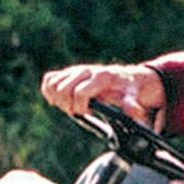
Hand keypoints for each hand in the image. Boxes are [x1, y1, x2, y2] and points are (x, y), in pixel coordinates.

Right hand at [40, 63, 166, 127]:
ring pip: (52, 84)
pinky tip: (61, 100)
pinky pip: (48, 80)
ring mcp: (75, 71)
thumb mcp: (132, 97)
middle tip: (78, 111)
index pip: (79, 93)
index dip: (80, 107)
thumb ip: (131, 105)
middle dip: (68, 105)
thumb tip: (134, 112)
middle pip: (62, 89)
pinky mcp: (67, 73)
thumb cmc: (127, 90)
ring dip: (58, 100)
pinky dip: (50, 92)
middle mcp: (85, 71)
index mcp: (100, 77)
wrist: (125, 77)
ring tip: (71, 106)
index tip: (88, 112)